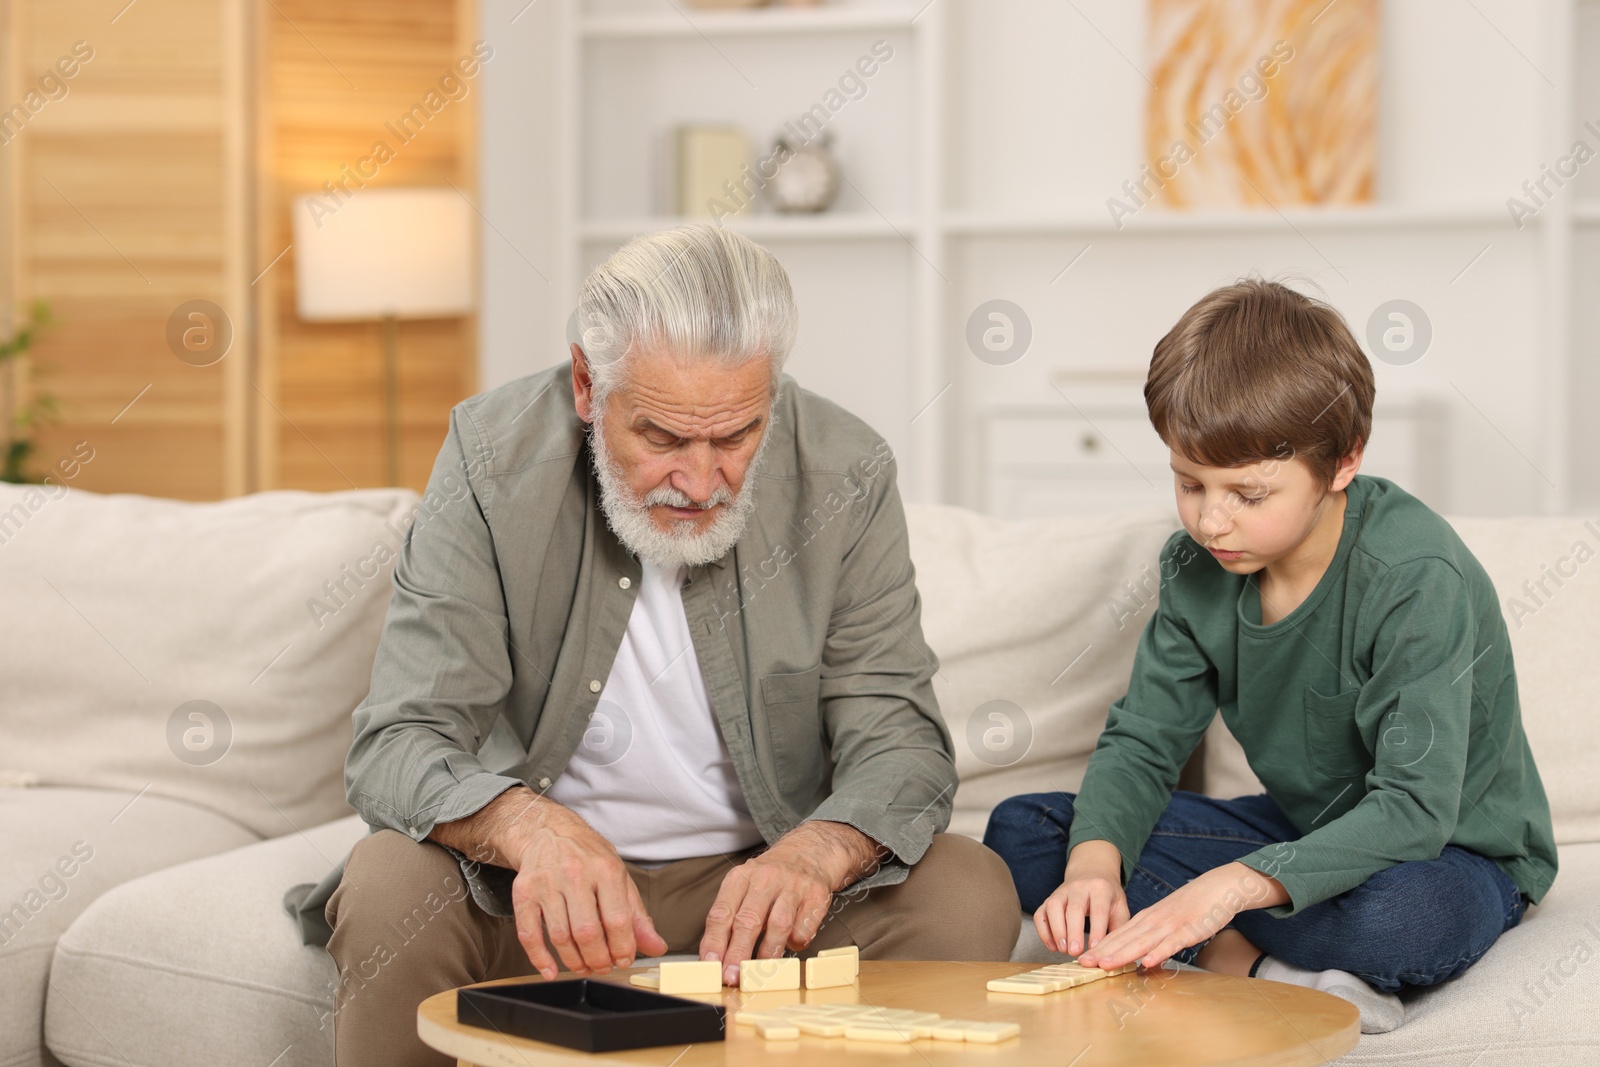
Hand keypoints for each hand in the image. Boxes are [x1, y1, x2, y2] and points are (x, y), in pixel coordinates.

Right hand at [508, 803, 667, 978]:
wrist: (548, 830)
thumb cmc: (587, 855)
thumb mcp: (619, 875)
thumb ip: (636, 914)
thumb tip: (656, 947)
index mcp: (605, 869)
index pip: (617, 919)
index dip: (623, 947)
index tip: (624, 959)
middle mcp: (575, 874)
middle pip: (587, 932)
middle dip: (598, 959)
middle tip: (603, 966)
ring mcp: (546, 883)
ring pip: (560, 936)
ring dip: (574, 961)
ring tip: (583, 967)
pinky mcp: (524, 892)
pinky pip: (528, 934)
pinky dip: (539, 958)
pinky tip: (551, 970)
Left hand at [699, 821, 885, 985]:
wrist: (809, 852)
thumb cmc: (770, 879)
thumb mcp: (744, 887)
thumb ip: (731, 918)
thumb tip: (717, 959)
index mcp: (740, 877)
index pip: (721, 913)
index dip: (714, 942)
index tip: (710, 965)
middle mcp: (765, 878)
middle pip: (748, 921)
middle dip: (738, 954)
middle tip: (732, 977)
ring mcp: (793, 885)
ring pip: (778, 926)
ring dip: (767, 954)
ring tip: (760, 972)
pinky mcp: (816, 895)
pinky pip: (803, 929)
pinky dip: (795, 943)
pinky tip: (790, 943)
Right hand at [1034, 839, 1130, 956]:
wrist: (1091, 872)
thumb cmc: (1107, 895)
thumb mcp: (1120, 906)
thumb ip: (1119, 927)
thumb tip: (1116, 952)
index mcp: (1100, 888)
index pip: (1098, 910)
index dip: (1096, 929)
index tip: (1094, 948)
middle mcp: (1079, 887)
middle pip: (1074, 908)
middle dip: (1073, 932)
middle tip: (1075, 952)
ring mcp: (1061, 892)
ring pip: (1054, 907)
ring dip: (1056, 930)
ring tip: (1063, 950)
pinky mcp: (1049, 899)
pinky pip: (1041, 914)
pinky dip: (1043, 931)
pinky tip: (1052, 946)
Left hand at [1077, 862, 1279, 970]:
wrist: (1217, 888)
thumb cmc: (1192, 907)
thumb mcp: (1167, 922)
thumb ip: (1153, 939)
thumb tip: (1142, 960)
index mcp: (1146, 918)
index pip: (1118, 934)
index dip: (1100, 947)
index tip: (1083, 959)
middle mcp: (1153, 921)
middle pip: (1124, 938)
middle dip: (1102, 951)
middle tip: (1083, 963)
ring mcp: (1170, 925)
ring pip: (1142, 941)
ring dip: (1122, 954)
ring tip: (1104, 964)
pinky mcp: (1188, 930)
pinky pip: (1171, 943)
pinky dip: (1158, 952)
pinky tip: (1146, 963)